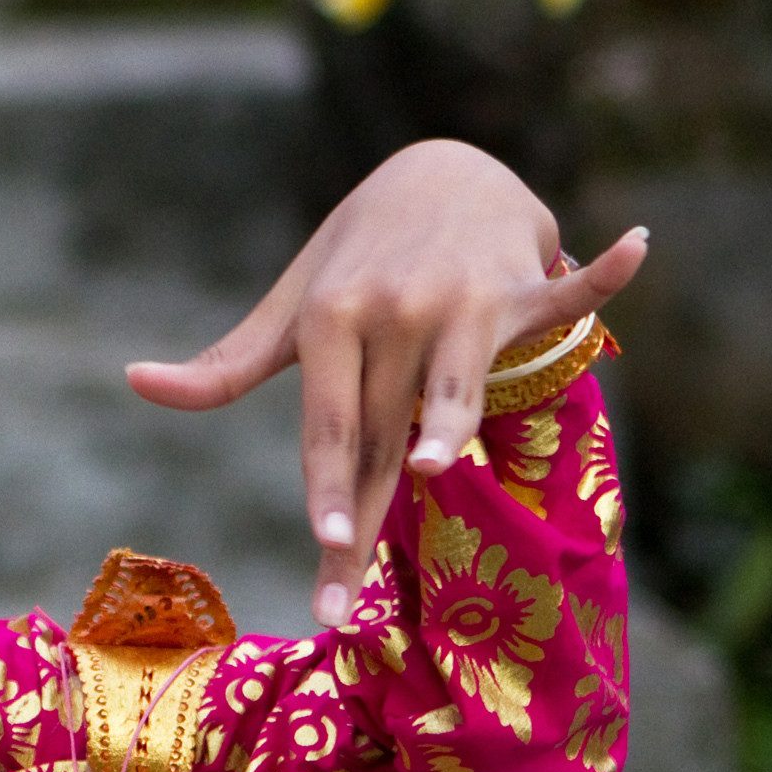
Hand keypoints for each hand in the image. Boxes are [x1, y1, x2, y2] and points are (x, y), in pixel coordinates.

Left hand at [125, 140, 647, 623]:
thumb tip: (138, 383)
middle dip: (359, 522)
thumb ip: (228, 365)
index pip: (327, 425)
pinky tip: (634, 249)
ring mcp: (458, 298)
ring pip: (455, 384)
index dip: (322, 486)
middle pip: (378, 438)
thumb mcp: (293, 307)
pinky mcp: (519, 283)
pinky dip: (599, 274)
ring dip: (450, 419)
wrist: (436, 168)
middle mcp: (392, 312)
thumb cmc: (357, 258)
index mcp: (331, 321)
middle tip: (340, 603)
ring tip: (434, 464)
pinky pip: (562, 288)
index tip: (319, 543)